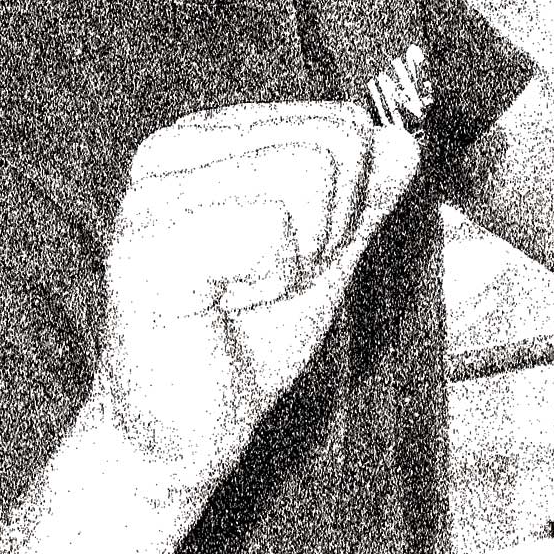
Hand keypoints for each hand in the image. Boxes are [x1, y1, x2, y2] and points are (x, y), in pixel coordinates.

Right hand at [93, 104, 419, 515]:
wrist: (182, 431)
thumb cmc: (241, 343)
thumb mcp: (325, 259)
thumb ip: (364, 198)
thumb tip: (404, 140)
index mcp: (210, 141)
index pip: (340, 122)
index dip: (347, 203)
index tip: (294, 254)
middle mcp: (172, 152)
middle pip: (330, 146)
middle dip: (327, 232)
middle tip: (268, 280)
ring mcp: (153, 194)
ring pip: (305, 178)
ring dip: (296, 260)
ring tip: (242, 292)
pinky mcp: (149, 245)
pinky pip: (269, 228)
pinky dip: (270, 281)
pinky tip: (224, 305)